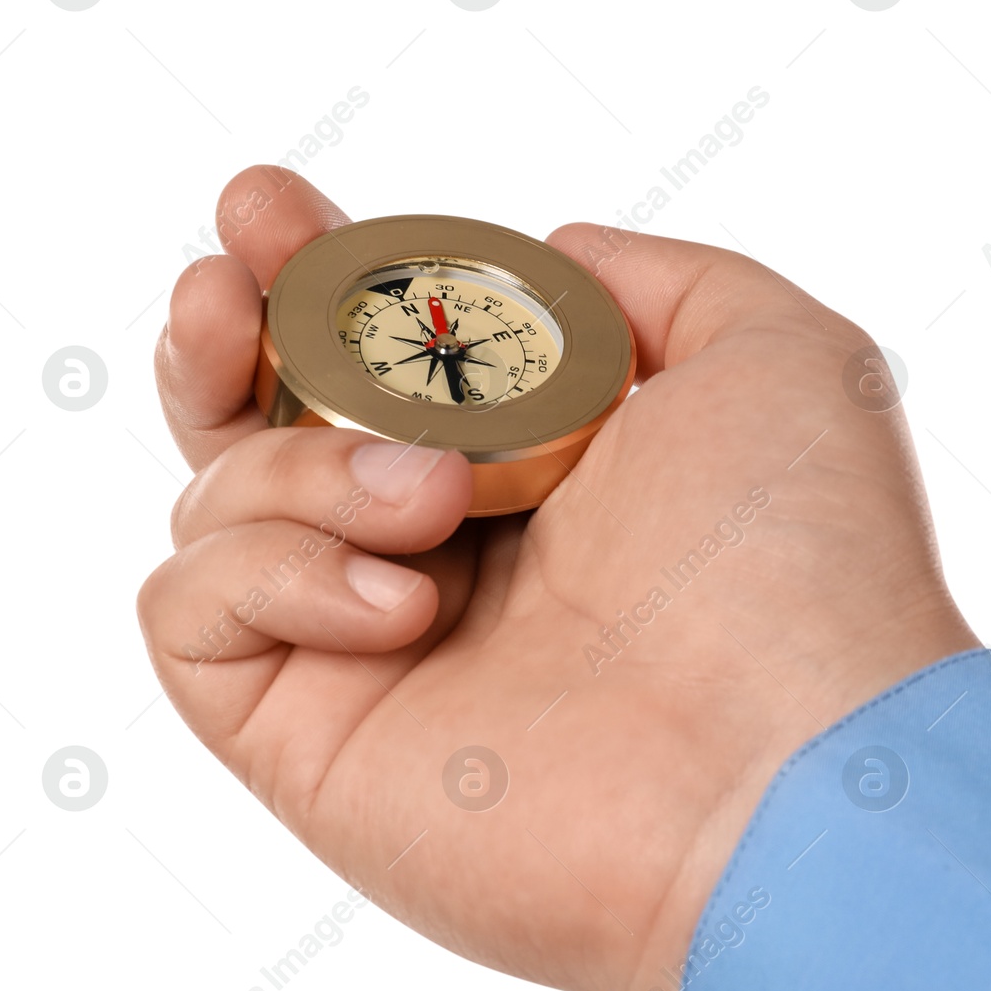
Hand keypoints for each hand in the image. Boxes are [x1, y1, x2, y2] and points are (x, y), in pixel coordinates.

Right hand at [136, 166, 977, 990]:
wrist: (786, 776)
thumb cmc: (800, 567)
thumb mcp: (771, 354)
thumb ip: (655, 280)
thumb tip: (550, 253)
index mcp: (538, 471)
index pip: (383, 362)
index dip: (315, 279)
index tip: (271, 214)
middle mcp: (448, 558)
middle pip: (265, 426)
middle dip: (228, 332)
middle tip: (229, 282)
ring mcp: (373, 654)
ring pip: (218, 503)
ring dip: (304, 465)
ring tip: (434, 497)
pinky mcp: (315, 743)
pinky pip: (190, 615)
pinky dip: (268, 571)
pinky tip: (400, 600)